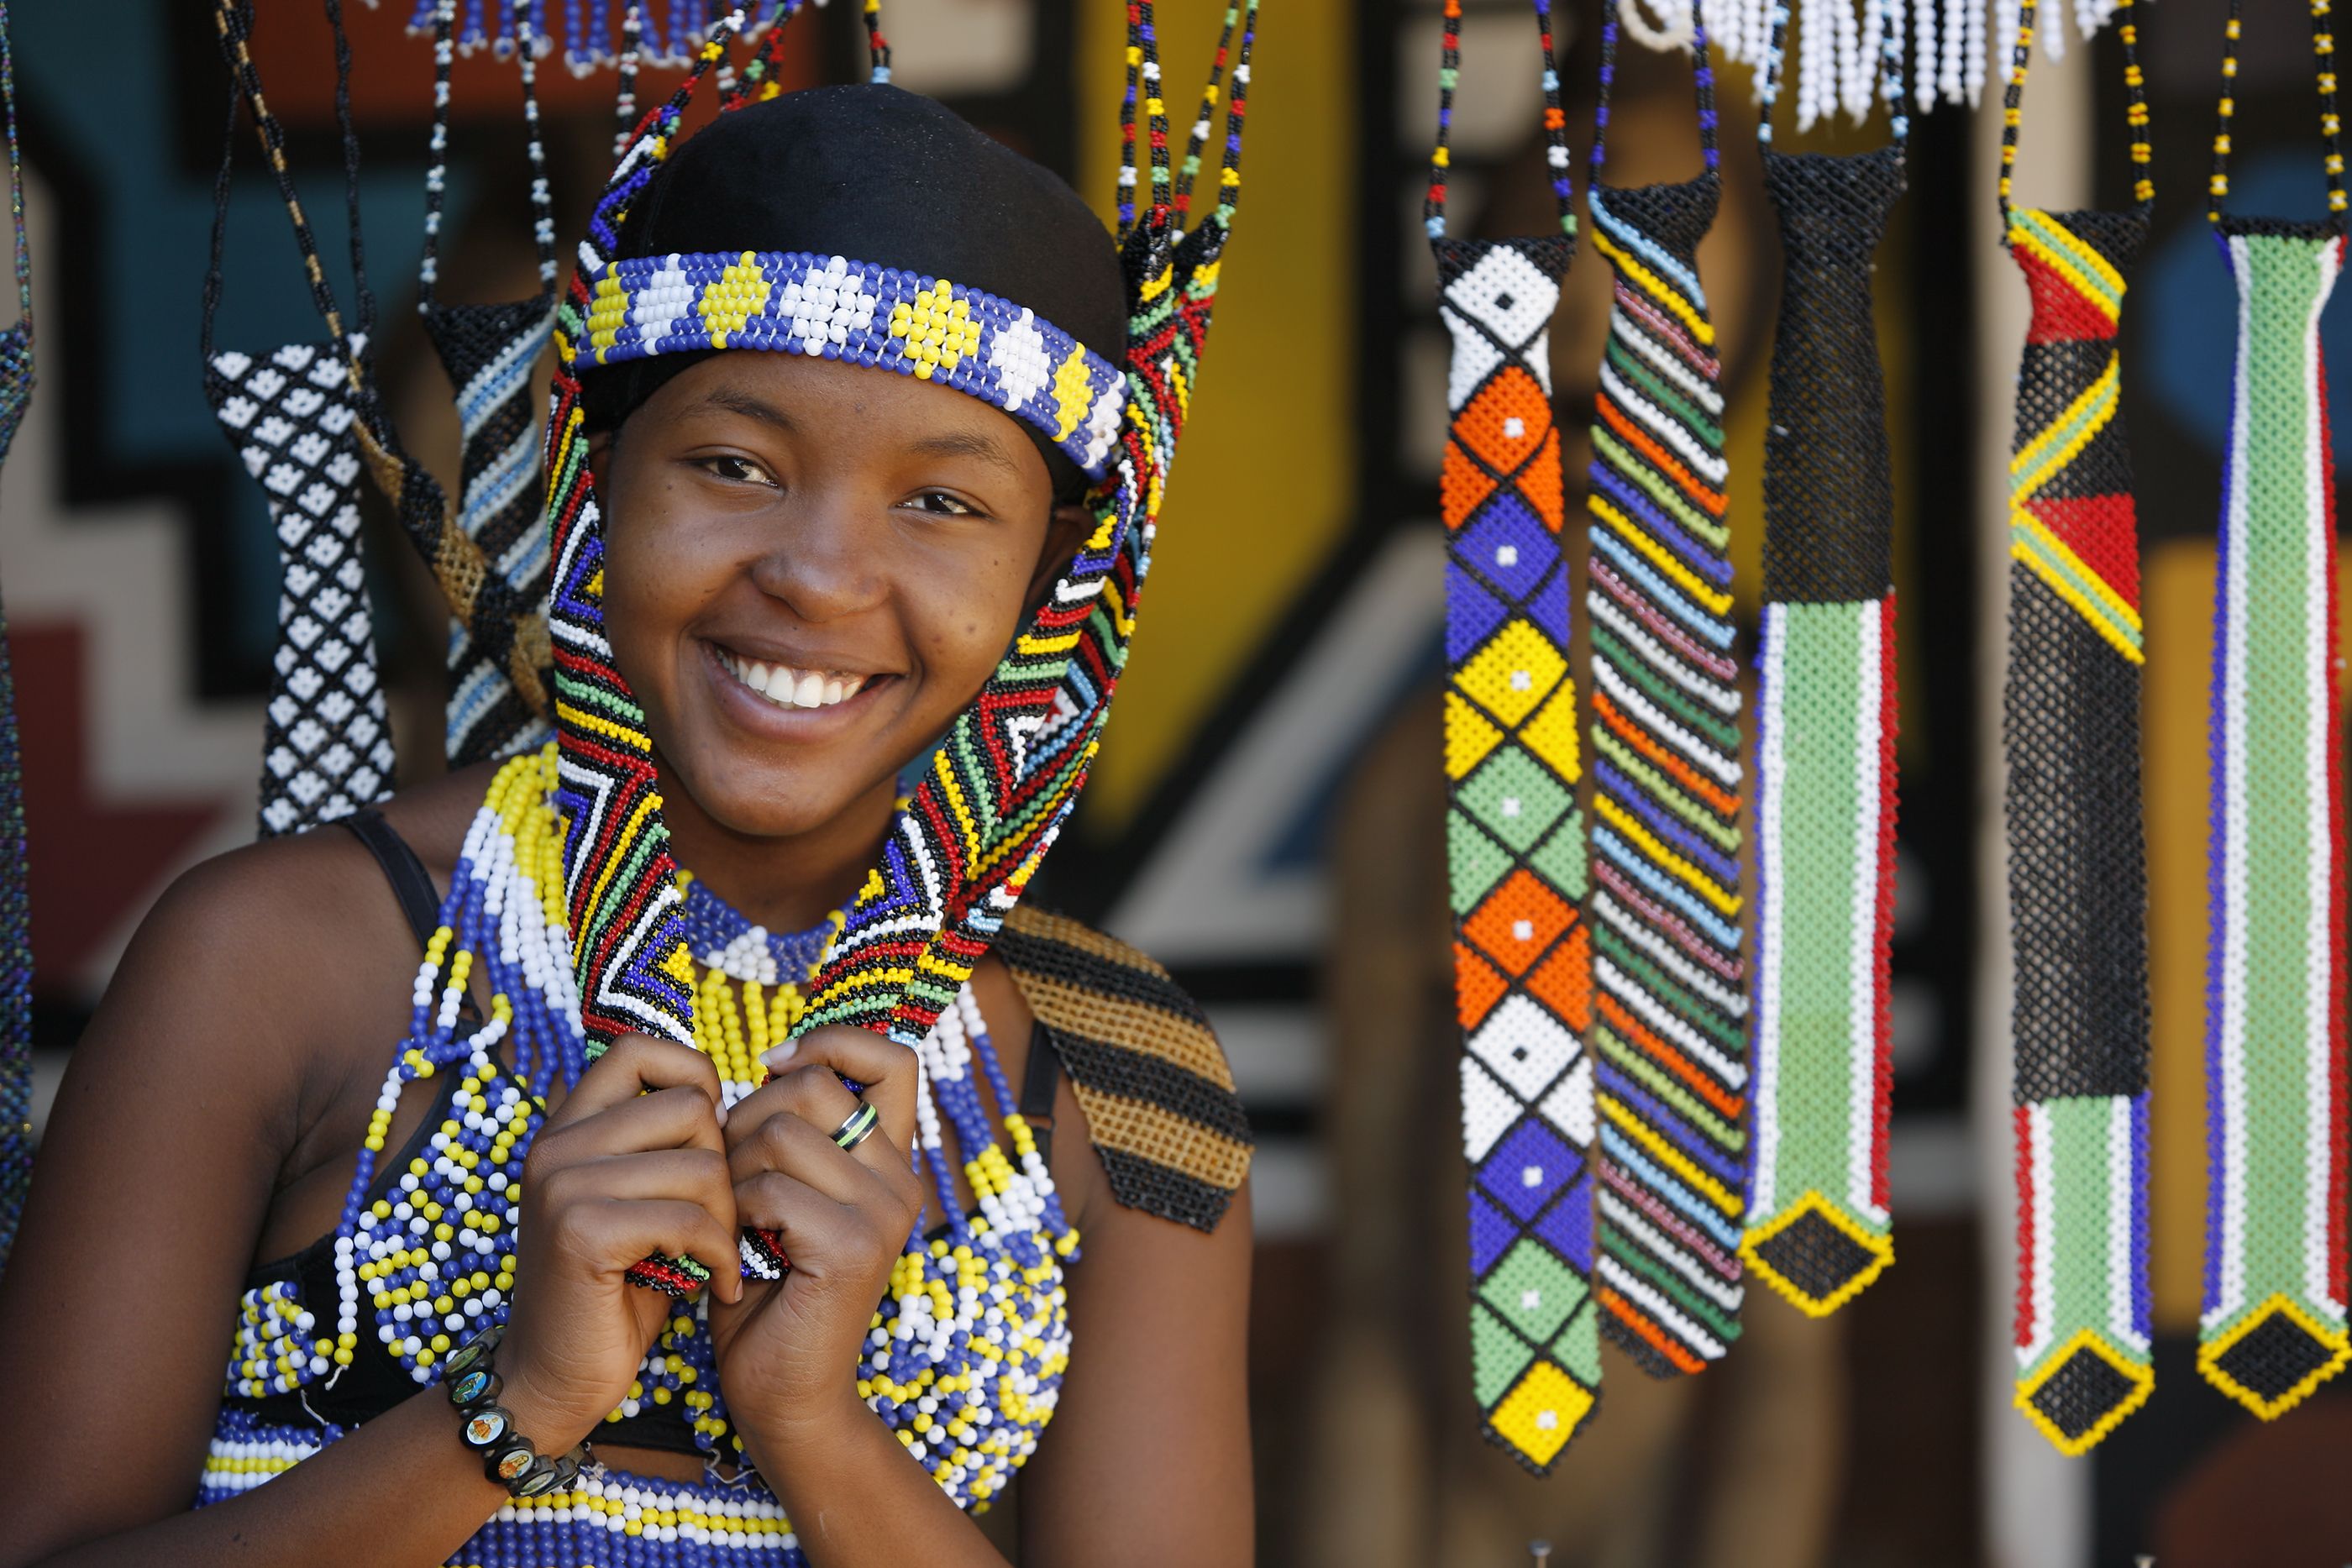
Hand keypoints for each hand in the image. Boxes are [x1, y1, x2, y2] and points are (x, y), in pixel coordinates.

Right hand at [499, 1033, 741, 1450]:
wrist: (554, 1380)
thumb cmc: (615, 1290)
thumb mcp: (638, 1202)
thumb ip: (663, 1147)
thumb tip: (726, 1099)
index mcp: (567, 1126)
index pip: (640, 1049)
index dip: (695, 1081)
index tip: (713, 1141)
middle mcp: (556, 1144)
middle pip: (689, 1106)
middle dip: (726, 1165)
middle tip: (722, 1220)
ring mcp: (561, 1184)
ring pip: (700, 1164)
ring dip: (727, 1218)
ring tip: (718, 1257)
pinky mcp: (581, 1231)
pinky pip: (689, 1217)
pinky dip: (719, 1255)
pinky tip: (717, 1285)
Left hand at [709, 1026, 925, 1448]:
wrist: (780, 1392)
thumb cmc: (767, 1290)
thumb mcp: (782, 1195)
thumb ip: (792, 1134)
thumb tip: (769, 1063)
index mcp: (890, 1160)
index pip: (891, 1057)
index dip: (831, 1043)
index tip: (773, 1068)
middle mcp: (902, 1178)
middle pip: (812, 1085)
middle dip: (747, 1118)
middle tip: (732, 1178)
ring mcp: (885, 1212)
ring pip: (780, 1133)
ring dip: (732, 1172)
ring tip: (734, 1221)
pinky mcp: (855, 1247)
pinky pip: (771, 1189)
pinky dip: (735, 1215)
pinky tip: (738, 1252)